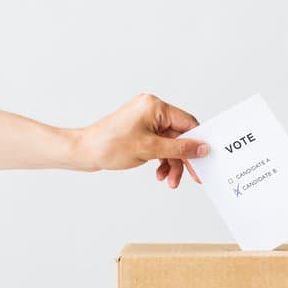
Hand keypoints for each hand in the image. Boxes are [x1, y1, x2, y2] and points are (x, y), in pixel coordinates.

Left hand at [78, 94, 208, 187]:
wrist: (83, 152)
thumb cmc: (109, 146)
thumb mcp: (150, 149)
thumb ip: (180, 149)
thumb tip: (202, 148)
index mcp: (155, 106)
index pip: (187, 123)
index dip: (197, 143)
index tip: (204, 160)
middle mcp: (152, 110)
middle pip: (179, 136)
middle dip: (182, 159)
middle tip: (192, 177)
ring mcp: (146, 121)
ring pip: (170, 144)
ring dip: (172, 163)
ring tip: (170, 181)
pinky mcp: (141, 131)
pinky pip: (159, 146)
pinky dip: (162, 160)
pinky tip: (160, 173)